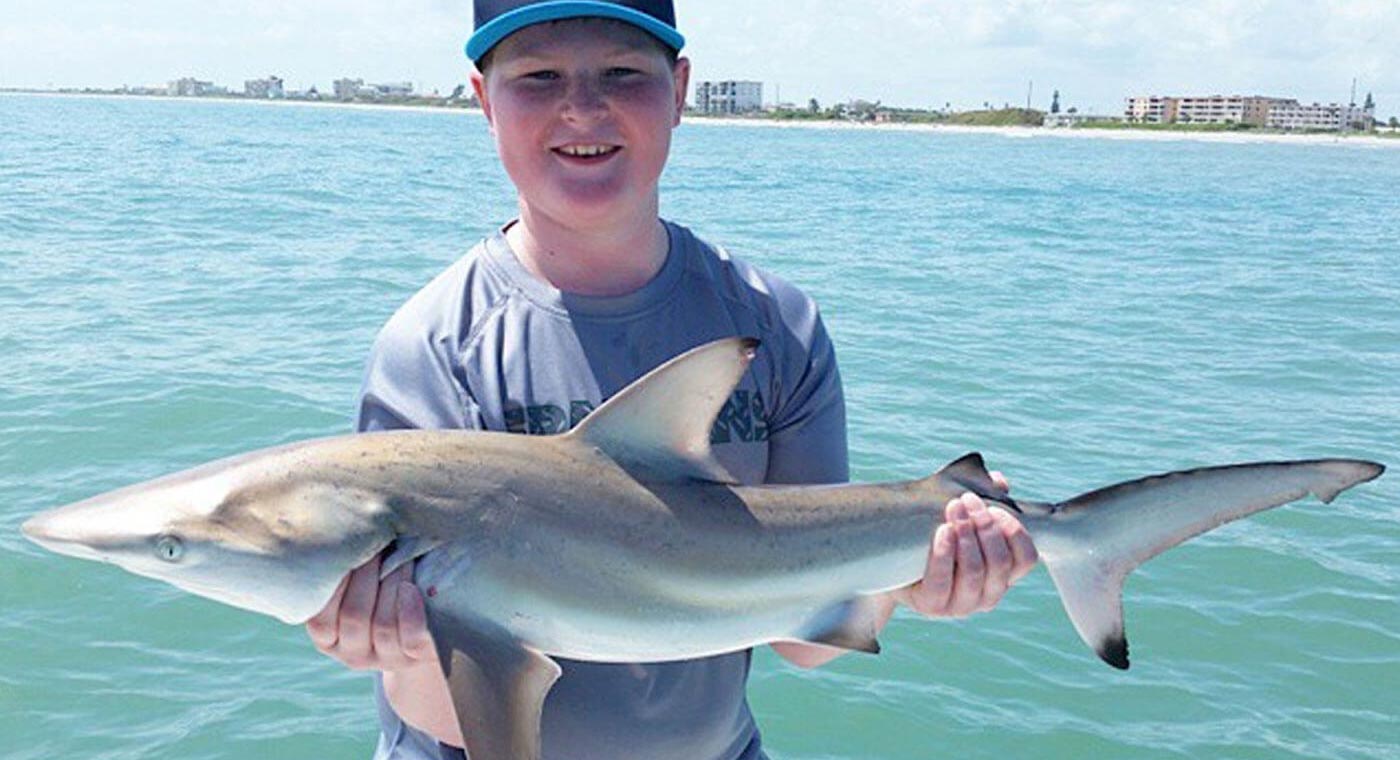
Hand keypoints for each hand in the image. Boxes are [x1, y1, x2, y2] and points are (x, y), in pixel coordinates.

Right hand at [305, 554, 434, 671]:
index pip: (320, 621)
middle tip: (375, 545)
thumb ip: (341, 572)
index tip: (345, 550)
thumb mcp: (353, 587)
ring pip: (383, 625)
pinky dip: (410, 610)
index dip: (333, 585)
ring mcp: (385, 659)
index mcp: (328, 639)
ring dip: (391, 583)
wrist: (423, 625)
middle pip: (354, 617)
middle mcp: (352, 654)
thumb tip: (335, 533)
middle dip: (366, 574)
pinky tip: (411, 588)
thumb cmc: (378, 591)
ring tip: (399, 555)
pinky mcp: (414, 657)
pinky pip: (411, 638)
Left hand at [895, 471, 1037, 617]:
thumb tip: (999, 481)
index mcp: (1003, 574)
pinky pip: (942, 582)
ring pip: (974, 572)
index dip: (1015, 532)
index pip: (1026, 558)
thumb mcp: (962, 516)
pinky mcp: (933, 607)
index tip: (994, 507)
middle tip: (967, 499)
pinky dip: (944, 554)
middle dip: (985, 527)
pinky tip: (942, 531)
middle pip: (1000, 562)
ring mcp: (961, 605)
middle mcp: (988, 594)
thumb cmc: (935, 534)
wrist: (894, 560)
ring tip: (953, 509)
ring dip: (966, 537)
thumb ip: (985, 499)